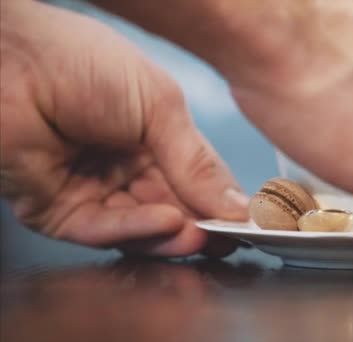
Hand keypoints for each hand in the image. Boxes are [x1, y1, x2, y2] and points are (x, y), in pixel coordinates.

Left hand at [0, 1, 248, 255]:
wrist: (11, 59)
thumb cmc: (83, 62)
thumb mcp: (159, 106)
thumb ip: (196, 161)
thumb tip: (237, 203)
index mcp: (154, 138)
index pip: (197, 180)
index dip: (222, 201)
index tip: (248, 220)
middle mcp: (126, 168)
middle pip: (174, 209)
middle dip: (201, 225)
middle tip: (229, 237)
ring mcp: (94, 192)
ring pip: (141, 229)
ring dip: (173, 234)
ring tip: (202, 235)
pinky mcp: (60, 213)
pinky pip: (103, 230)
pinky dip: (137, 230)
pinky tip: (167, 223)